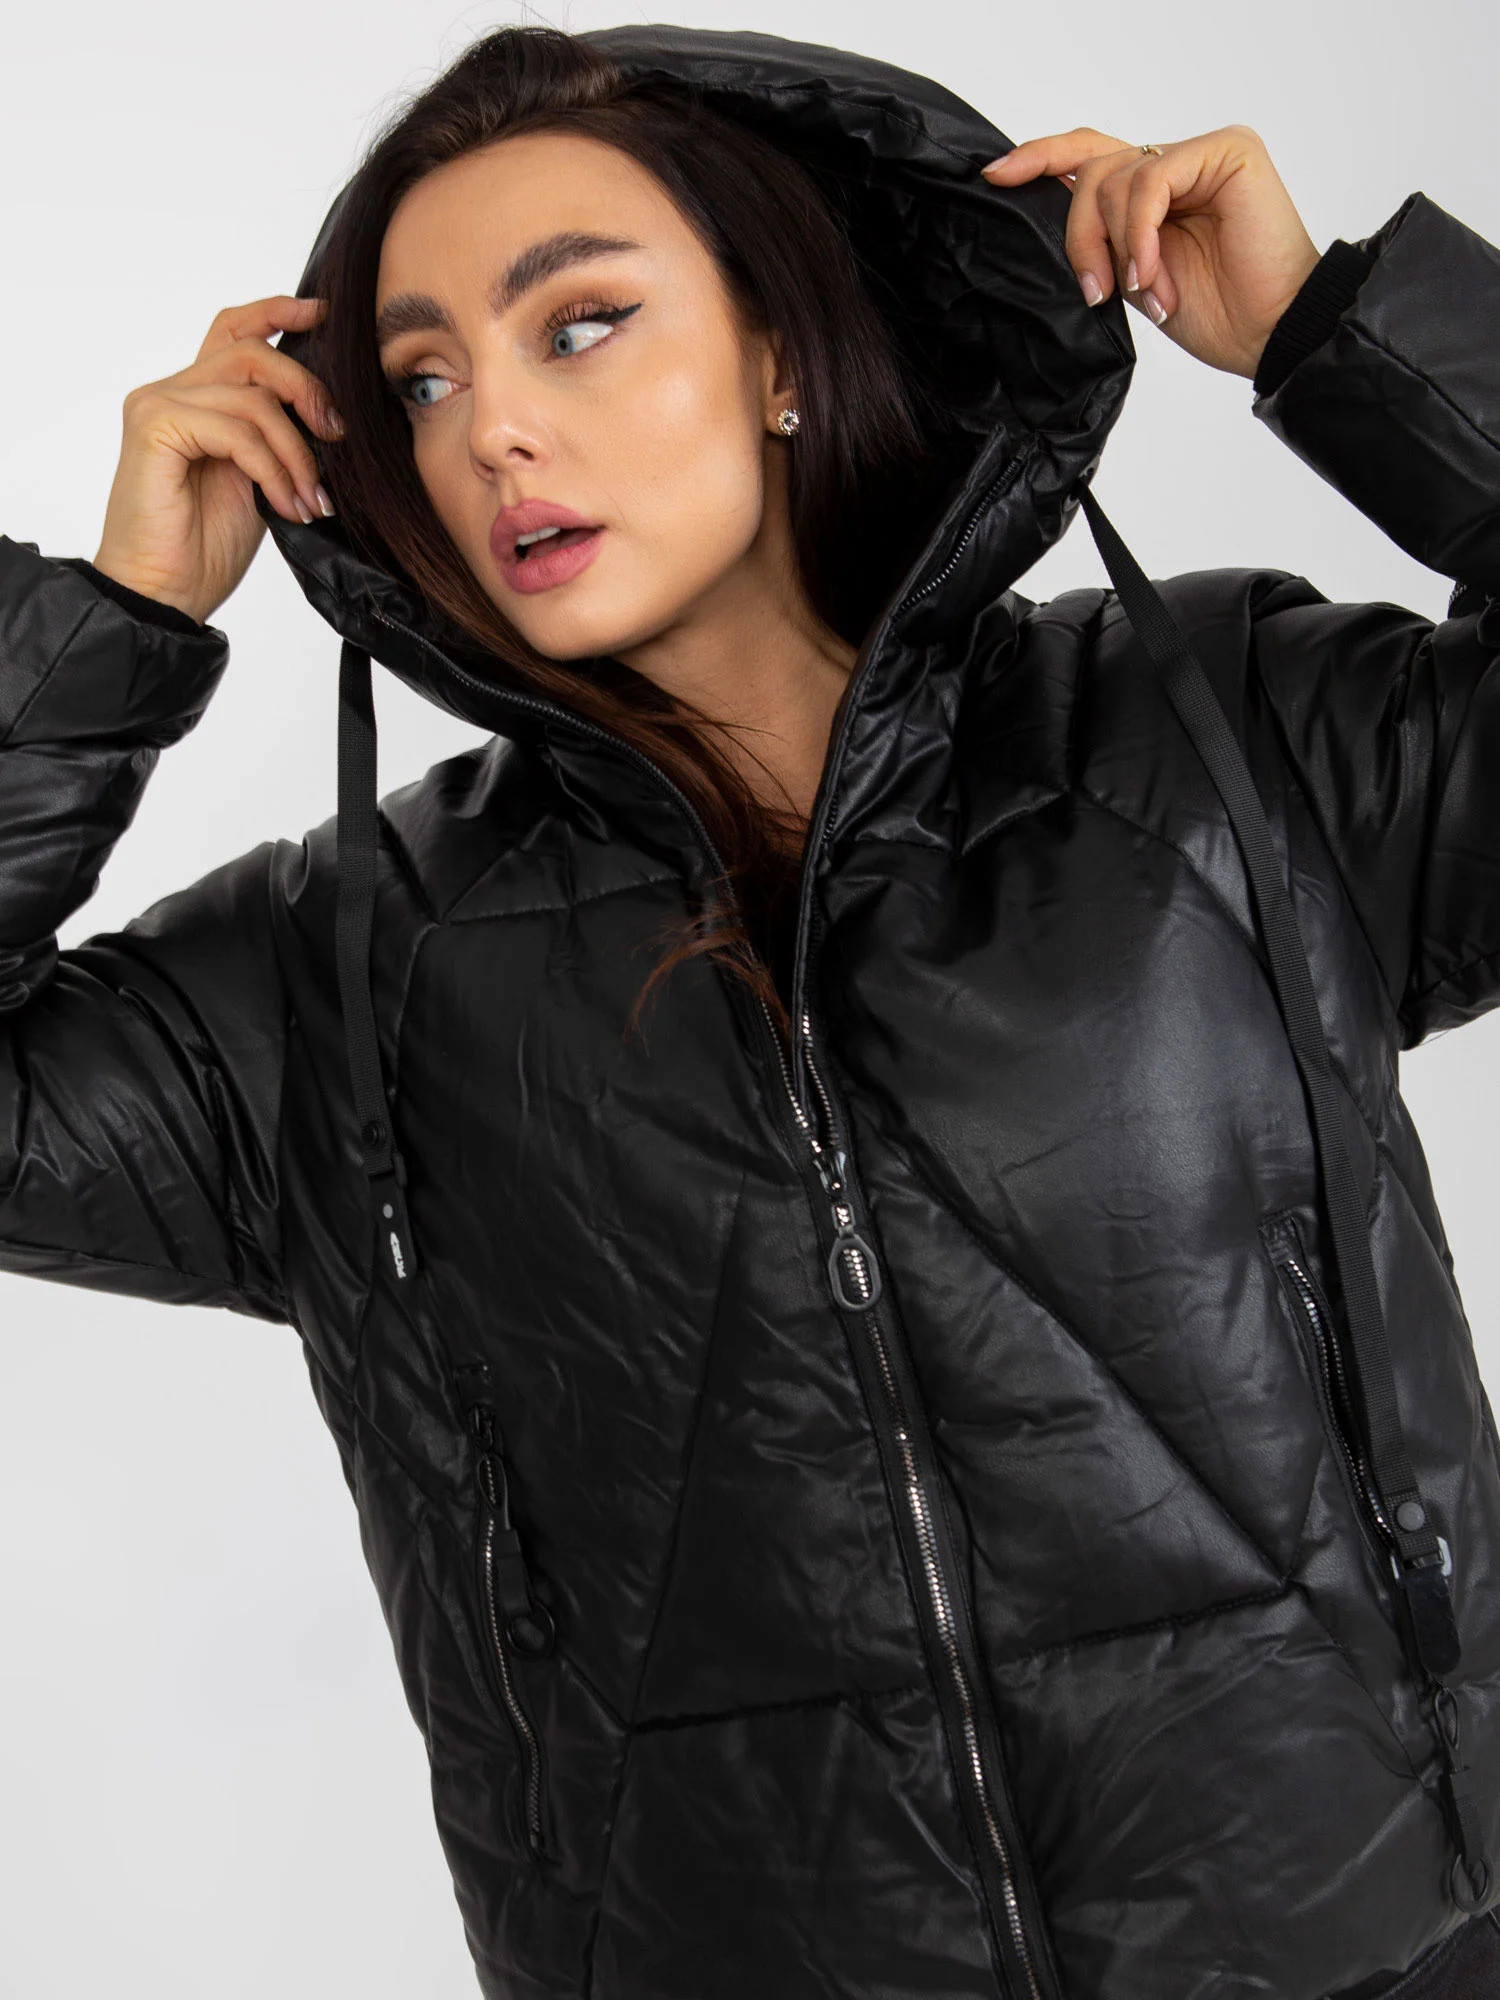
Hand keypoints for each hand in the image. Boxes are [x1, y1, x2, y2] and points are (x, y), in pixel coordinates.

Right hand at [92, 295, 343, 625]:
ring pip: (253, 397)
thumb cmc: (205, 546)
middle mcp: (172, 392)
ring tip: (309, 500)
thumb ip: (277, 437)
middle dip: (306, 391)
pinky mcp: (154, 428)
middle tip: (335, 438)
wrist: (166, 594)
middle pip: (252, 352)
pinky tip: (286, 506)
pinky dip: (272, 469)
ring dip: (296, 453)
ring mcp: (158, 405)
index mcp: (196, 398)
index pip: (235, 332)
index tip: (324, 315)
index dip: (278, 312)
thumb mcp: (261, 480)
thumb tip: (329, 415)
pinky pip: (236, 430)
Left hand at [983, 126, 1321, 379]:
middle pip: (1093, 169)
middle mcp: (1178, 163)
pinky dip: (1139, 232)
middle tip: (1095, 290)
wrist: (1271, 333)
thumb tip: (1043, 218)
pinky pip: (1151, 180)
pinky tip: (1151, 274)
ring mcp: (1203, 154)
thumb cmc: (1217, 315)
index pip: (1088, 156)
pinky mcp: (1227, 151)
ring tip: (1143, 291)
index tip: (996, 176)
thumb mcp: (1133, 279)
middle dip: (1079, 234)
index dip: (1040, 158)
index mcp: (1155, 192)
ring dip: (1117, 245)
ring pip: (1115, 177)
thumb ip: (1101, 242)